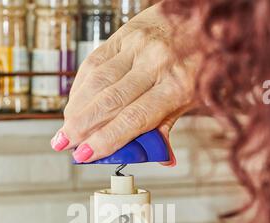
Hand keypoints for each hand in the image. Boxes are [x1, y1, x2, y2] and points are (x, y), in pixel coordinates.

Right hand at [51, 2, 200, 163]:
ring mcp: (138, 45)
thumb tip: (162, 158)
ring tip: (65, 129)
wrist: (205, 16)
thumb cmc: (201, 61)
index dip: (105, 139)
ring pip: (97, 80)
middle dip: (81, 127)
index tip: (85, 155)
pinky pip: (95, 61)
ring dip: (76, 108)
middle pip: (109, 100)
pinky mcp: (125, 33)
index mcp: (178, 85)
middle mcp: (156, 62)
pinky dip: (80, 85)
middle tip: (64, 145)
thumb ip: (169, 124)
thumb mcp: (193, 98)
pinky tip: (75, 103)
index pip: (134, 118)